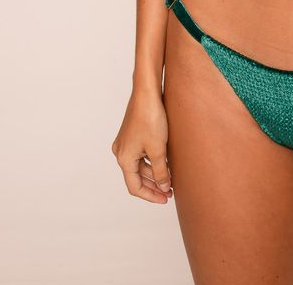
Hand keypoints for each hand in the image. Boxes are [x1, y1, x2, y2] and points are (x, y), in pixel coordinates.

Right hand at [111, 87, 172, 202]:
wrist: (147, 92)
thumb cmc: (151, 119)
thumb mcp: (159, 150)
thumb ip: (161, 171)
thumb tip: (164, 188)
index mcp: (124, 158)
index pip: (135, 187)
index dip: (150, 196)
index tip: (165, 199)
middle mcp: (121, 151)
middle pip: (137, 176)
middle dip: (154, 185)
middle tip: (170, 191)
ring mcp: (125, 142)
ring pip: (140, 165)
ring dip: (154, 173)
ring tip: (171, 177)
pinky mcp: (132, 133)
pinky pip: (141, 153)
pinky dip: (152, 160)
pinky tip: (166, 162)